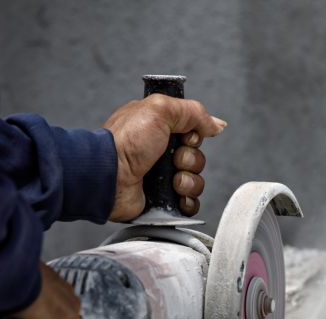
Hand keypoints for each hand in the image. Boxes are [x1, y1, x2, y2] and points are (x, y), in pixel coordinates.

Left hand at [103, 94, 226, 221]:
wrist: (109, 177)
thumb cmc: (126, 142)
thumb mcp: (160, 110)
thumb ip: (193, 112)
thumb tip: (216, 124)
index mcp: (159, 129)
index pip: (192, 133)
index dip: (194, 136)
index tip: (183, 136)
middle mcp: (160, 153)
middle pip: (196, 157)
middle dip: (190, 160)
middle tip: (172, 159)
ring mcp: (160, 178)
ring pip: (195, 181)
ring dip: (189, 181)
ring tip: (172, 181)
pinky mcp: (161, 201)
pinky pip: (189, 203)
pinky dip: (187, 201)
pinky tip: (176, 196)